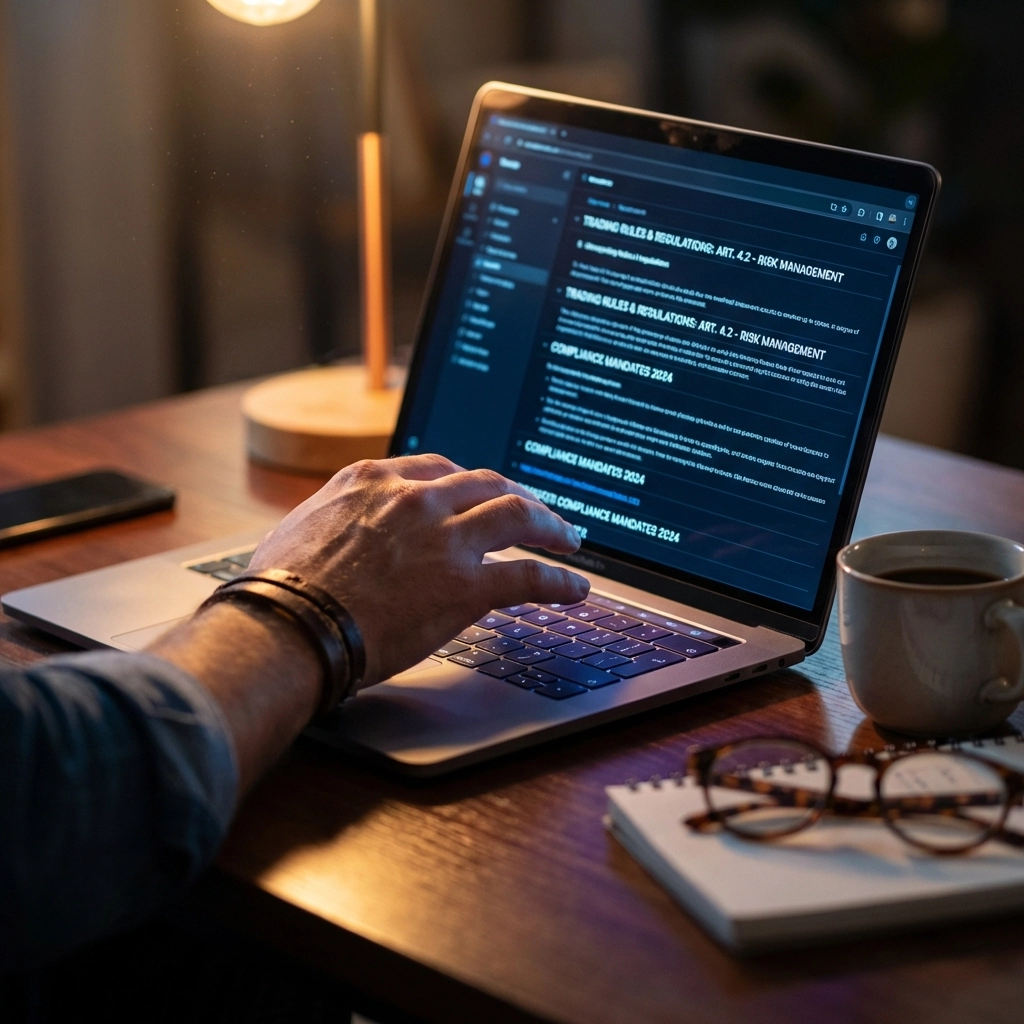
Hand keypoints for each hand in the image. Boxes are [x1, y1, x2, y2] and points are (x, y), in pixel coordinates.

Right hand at [248, 455, 588, 686]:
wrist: (286, 627)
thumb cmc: (280, 589)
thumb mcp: (300, 528)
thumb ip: (334, 517)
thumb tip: (336, 526)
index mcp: (374, 480)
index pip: (440, 468)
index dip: (471, 483)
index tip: (483, 492)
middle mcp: (416, 499)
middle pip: (488, 482)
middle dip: (519, 493)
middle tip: (537, 511)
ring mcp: (444, 539)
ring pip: (518, 513)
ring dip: (550, 524)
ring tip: (568, 538)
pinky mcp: (464, 585)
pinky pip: (528, 575)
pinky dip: (558, 580)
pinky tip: (574, 588)